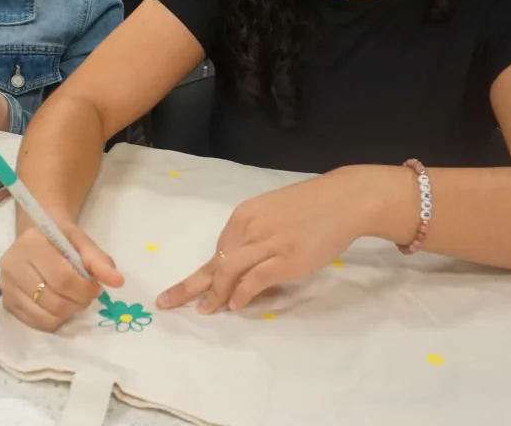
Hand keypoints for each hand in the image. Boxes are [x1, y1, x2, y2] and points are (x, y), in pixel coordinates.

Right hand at [0, 223, 123, 331]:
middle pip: (53, 299)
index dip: (84, 289)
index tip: (95, 288)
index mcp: (32, 243)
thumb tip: (117, 281)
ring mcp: (6, 285)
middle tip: (85, 295)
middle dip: (77, 302)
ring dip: (67, 312)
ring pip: (44, 314)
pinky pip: (35, 322)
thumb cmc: (60, 239)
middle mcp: (12, 264)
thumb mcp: (82, 242)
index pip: (62, 278)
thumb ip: (99, 260)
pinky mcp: (7, 301)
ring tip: (72, 298)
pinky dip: (53, 319)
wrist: (36, 237)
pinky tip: (58, 305)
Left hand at [157, 168, 378, 313]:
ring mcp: (267, 244)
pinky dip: (241, 295)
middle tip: (166, 303)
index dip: (206, 272)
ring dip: (214, 295)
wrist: (344, 199)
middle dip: (188, 286)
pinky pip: (254, 280)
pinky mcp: (285, 259)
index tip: (194, 287)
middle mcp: (249, 229)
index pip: (218, 249)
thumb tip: (244, 263)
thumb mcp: (273, 213)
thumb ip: (256, 234)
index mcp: (244, 216)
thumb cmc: (311, 206)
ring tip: (204, 311)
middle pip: (214, 263)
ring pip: (229, 273)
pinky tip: (235, 305)